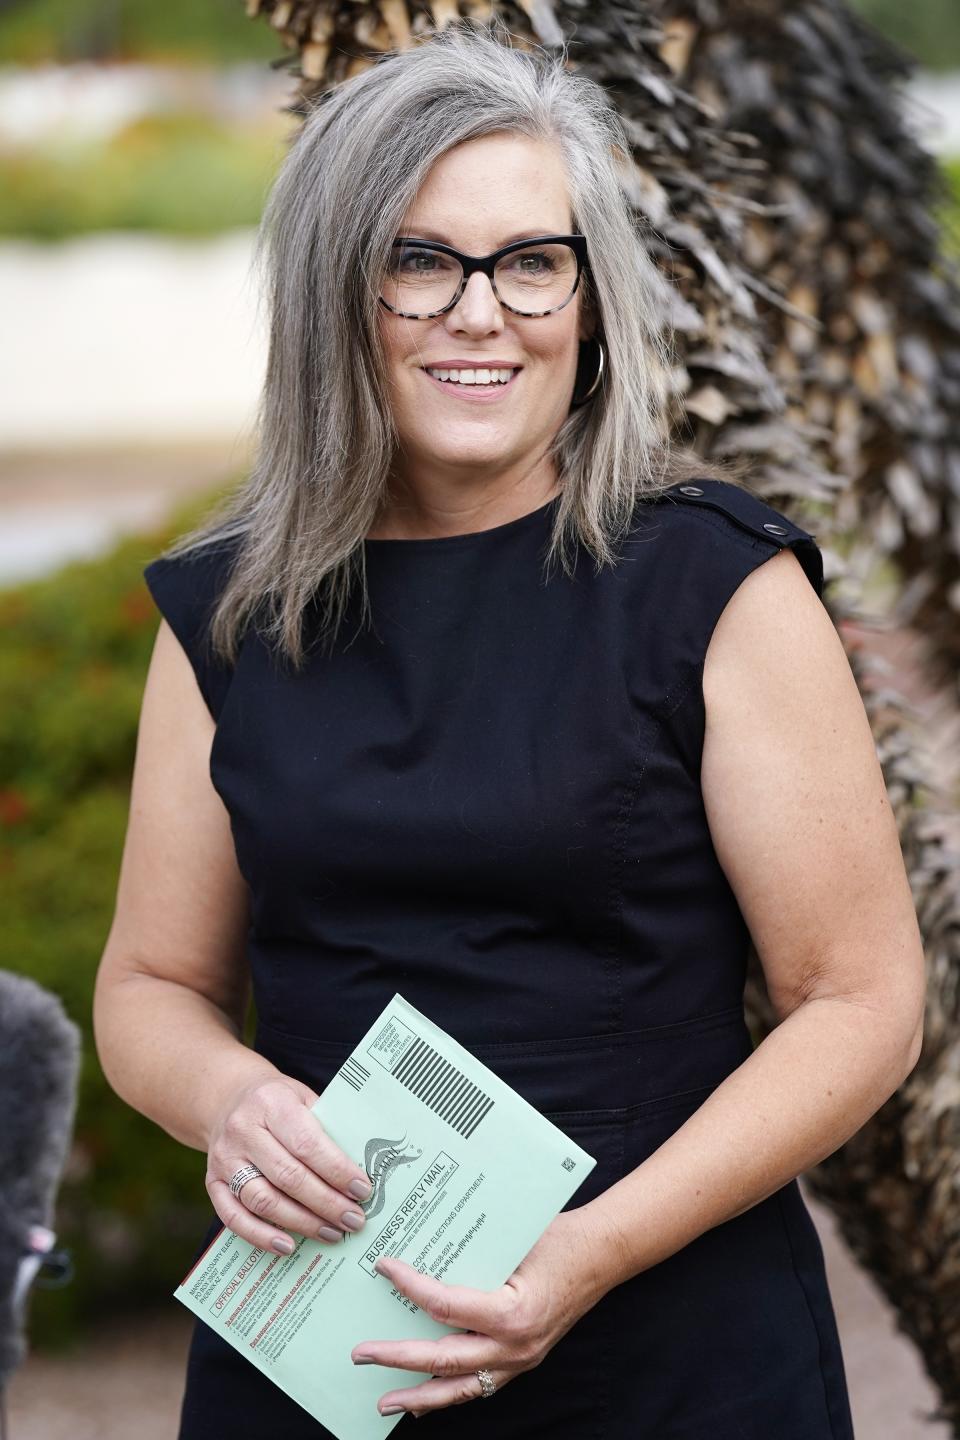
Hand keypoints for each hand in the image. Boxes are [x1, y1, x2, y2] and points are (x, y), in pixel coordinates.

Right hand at [205, 1074, 372, 1254]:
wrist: (228, 1098)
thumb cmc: (277, 1102)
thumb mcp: (303, 1098)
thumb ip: (327, 1128)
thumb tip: (360, 1171)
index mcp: (271, 1103)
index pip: (307, 1143)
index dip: (337, 1171)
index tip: (363, 1191)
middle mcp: (243, 1130)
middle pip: (288, 1176)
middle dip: (326, 1203)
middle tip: (354, 1220)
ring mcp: (224, 1159)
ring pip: (263, 1200)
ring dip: (301, 1223)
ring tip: (332, 1233)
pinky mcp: (211, 1182)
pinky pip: (234, 1217)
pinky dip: (261, 1236)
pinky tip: (288, 1246)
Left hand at [351, 1207, 611, 1418]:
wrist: (601, 1255)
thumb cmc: (558, 1238)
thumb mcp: (513, 1239)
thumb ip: (471, 1251)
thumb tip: (423, 1243)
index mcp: (511, 1313)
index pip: (445, 1306)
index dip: (410, 1286)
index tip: (385, 1267)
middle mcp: (514, 1347)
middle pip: (443, 1359)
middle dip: (397, 1358)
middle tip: (360, 1353)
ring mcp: (519, 1361)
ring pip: (459, 1388)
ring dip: (419, 1396)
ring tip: (383, 1403)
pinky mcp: (522, 1363)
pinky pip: (479, 1386)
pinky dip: (449, 1393)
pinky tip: (425, 1397)